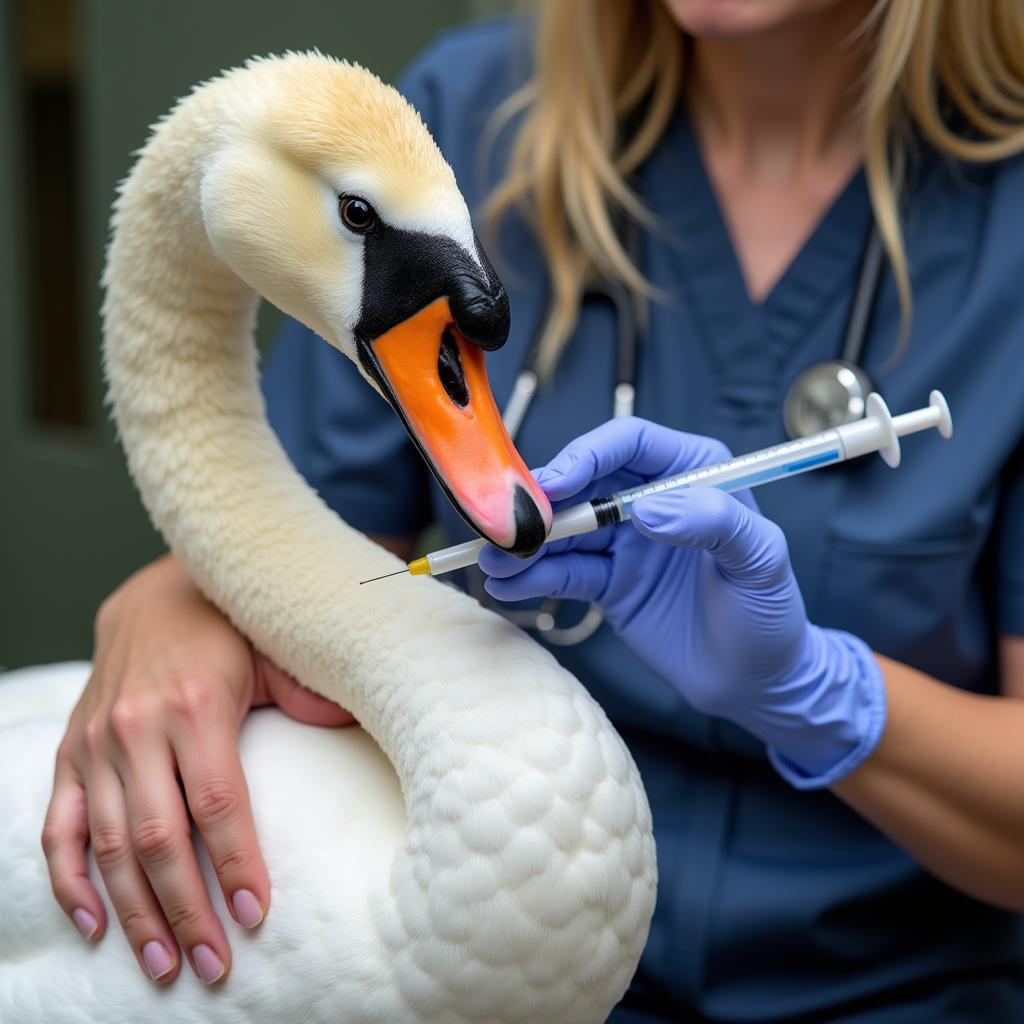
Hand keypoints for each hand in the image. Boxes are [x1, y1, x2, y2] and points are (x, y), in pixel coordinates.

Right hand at [42, 555, 352, 983]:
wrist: (158, 596)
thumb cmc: (230, 630)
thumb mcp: (277, 652)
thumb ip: (311, 697)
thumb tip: (359, 731)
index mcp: (198, 704)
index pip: (219, 803)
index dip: (238, 863)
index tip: (256, 914)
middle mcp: (139, 727)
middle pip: (160, 839)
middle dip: (187, 909)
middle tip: (211, 965)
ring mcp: (97, 743)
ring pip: (108, 846)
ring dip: (135, 912)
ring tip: (164, 963)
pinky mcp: (71, 752)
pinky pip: (58, 826)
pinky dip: (70, 880)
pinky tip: (95, 923)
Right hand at [479, 418, 884, 787]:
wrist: (757, 682)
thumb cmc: (770, 615)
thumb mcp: (761, 562)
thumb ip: (714, 524)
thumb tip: (647, 507)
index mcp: (694, 473)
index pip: (630, 443)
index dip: (588, 455)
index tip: (557, 484)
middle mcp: (652, 498)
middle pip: (585, 483)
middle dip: (542, 503)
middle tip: (506, 524)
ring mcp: (626, 541)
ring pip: (565, 530)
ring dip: (526, 544)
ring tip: (491, 561)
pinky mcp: (608, 581)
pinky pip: (564, 572)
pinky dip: (533, 578)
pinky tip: (506, 588)